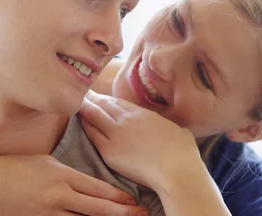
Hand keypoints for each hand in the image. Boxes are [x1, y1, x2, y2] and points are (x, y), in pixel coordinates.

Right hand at [0, 154, 148, 215]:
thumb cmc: (14, 166)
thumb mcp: (46, 161)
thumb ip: (69, 171)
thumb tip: (88, 178)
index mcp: (63, 176)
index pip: (98, 188)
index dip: (119, 197)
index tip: (134, 201)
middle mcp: (59, 196)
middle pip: (97, 208)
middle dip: (122, 213)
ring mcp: (48, 213)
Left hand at [79, 91, 202, 192]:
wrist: (176, 169)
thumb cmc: (183, 152)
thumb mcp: (178, 129)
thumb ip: (166, 126)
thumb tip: (168, 128)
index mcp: (144, 114)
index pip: (120, 103)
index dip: (109, 99)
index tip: (102, 97)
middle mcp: (127, 120)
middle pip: (105, 105)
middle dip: (94, 98)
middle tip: (85, 93)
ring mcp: (117, 134)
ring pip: (95, 115)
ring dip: (86, 106)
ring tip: (78, 101)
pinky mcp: (109, 151)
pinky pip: (93, 134)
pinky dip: (85, 125)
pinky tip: (80, 120)